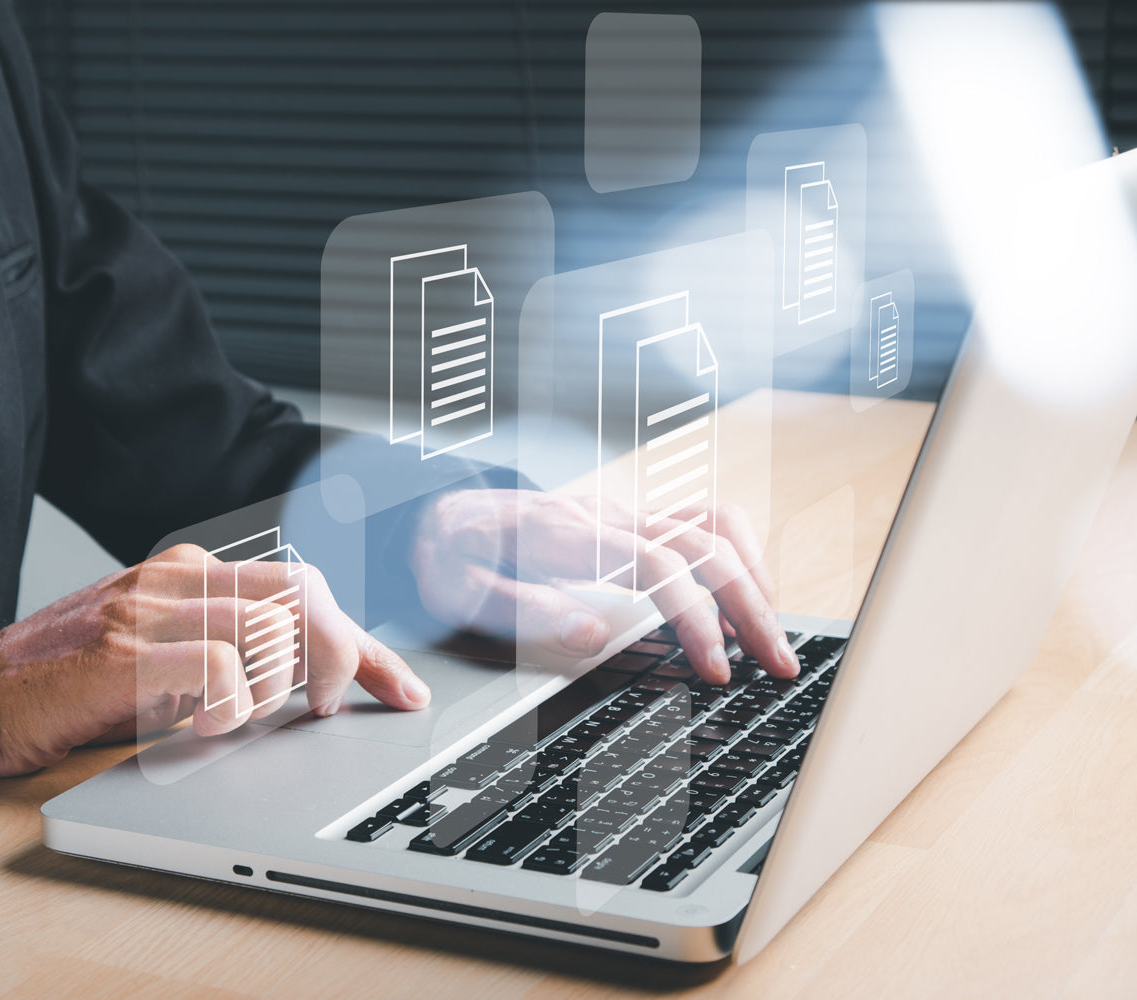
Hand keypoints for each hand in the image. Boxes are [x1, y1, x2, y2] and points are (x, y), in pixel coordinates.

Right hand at [0, 543, 429, 777]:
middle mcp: (177, 578)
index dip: (363, 643)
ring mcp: (149, 609)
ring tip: (239, 720)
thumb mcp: (162, 660)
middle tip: (331, 708)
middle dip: (343, 655)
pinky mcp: (123, 651)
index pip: (304, 591)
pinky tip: (204, 725)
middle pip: (303, 595)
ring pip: (268, 627)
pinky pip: (218, 664)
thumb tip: (310, 681)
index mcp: (191, 573)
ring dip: (276, 689)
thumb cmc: (67, 686)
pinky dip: (232, 703)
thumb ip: (227, 655)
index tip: (399, 687)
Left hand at [410, 489, 796, 684]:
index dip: (695, 618)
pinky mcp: (628, 516)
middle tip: (779, 664)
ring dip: (754, 578)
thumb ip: (523, 611)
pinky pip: (700, 519)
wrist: (434, 509)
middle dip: (750, 606)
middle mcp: (603, 512)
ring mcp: (621, 509)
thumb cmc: (447, 555)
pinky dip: (735, 554)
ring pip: (714, 526)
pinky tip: (742, 597)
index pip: (658, 566)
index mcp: (565, 531)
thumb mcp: (458, 590)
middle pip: (704, 546)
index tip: (716, 669)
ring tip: (772, 635)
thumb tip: (592, 635)